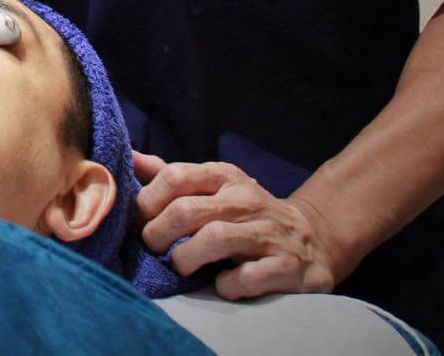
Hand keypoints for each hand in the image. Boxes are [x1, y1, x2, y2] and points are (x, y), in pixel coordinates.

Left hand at [133, 152, 350, 299]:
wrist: (313, 239)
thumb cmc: (247, 215)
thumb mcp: (213, 188)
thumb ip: (171, 176)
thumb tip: (130, 158)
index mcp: (225, 176)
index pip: (175, 176)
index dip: (148, 201)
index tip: (141, 220)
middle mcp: (246, 199)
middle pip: (186, 210)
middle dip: (158, 234)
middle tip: (155, 247)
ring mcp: (268, 232)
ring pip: (213, 239)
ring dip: (186, 258)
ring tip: (182, 265)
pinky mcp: (286, 266)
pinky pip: (245, 277)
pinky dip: (226, 285)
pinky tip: (222, 284)